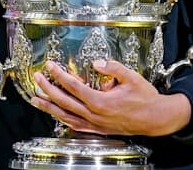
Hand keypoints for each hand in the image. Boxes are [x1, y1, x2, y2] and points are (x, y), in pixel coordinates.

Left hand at [29, 59, 190, 137]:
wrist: (156, 119)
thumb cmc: (145, 99)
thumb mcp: (132, 77)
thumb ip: (113, 67)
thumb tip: (97, 62)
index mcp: (101, 102)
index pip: (73, 86)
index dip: (59, 75)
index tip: (49, 66)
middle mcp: (95, 115)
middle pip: (65, 101)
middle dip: (48, 89)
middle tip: (37, 79)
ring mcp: (96, 125)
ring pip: (66, 116)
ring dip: (50, 107)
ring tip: (36, 100)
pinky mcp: (99, 130)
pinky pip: (76, 126)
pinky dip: (63, 120)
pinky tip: (56, 115)